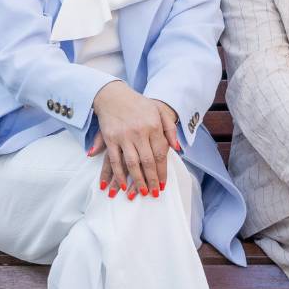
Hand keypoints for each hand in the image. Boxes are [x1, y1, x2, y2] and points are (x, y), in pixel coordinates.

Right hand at [88, 81, 180, 197]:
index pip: (160, 153)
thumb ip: (170, 129)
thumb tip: (178, 149)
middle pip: (147, 161)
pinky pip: (114, 160)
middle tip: (154, 193)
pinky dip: (118, 174)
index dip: (162, 171)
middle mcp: (139, 132)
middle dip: (151, 179)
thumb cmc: (140, 105)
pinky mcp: (110, 139)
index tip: (163, 184)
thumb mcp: (159, 112)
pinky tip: (122, 185)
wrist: (114, 95)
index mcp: (154, 126)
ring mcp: (124, 136)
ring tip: (141, 192)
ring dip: (136, 180)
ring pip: (131, 163)